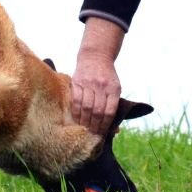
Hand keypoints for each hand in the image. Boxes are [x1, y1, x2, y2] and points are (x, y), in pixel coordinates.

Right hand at [72, 17, 125, 134]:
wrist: (96, 56)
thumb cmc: (107, 76)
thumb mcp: (115, 88)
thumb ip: (114, 106)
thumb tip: (116, 130)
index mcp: (114, 89)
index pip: (110, 112)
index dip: (105, 126)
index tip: (102, 134)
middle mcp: (102, 86)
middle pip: (97, 111)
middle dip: (94, 126)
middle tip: (92, 135)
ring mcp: (89, 83)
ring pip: (86, 107)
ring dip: (84, 122)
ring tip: (84, 130)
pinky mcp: (77, 81)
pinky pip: (75, 100)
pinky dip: (76, 112)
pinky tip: (76, 119)